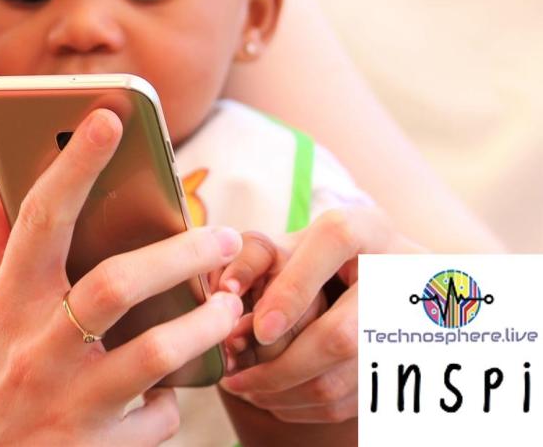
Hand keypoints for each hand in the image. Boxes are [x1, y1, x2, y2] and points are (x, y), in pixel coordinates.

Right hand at [0, 110, 243, 445]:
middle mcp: (35, 349)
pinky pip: (156, 417)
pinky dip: (174, 398)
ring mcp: (66, 403)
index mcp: (7, 301)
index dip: (75, 165)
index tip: (109, 119)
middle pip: (115, 284)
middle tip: (225, 235)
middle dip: (180, 254)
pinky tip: (178, 384)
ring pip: (153, 354)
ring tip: (229, 305)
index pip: (41, 219)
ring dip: (202, 324)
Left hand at [219, 208, 424, 422]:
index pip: (333, 245)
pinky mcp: (411, 361)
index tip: (259, 330)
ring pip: (348, 376)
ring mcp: (412, 321)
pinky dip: (311, 407)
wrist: (394, 278)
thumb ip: (256, 256)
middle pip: (342, 334)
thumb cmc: (326, 260)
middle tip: (236, 378)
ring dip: (289, 393)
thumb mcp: (296, 243)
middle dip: (281, 366)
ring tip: (247, 390)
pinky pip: (358, 399)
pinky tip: (277, 399)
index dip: (292, 291)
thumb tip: (223, 290)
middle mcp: (396, 271)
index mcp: (364, 230)